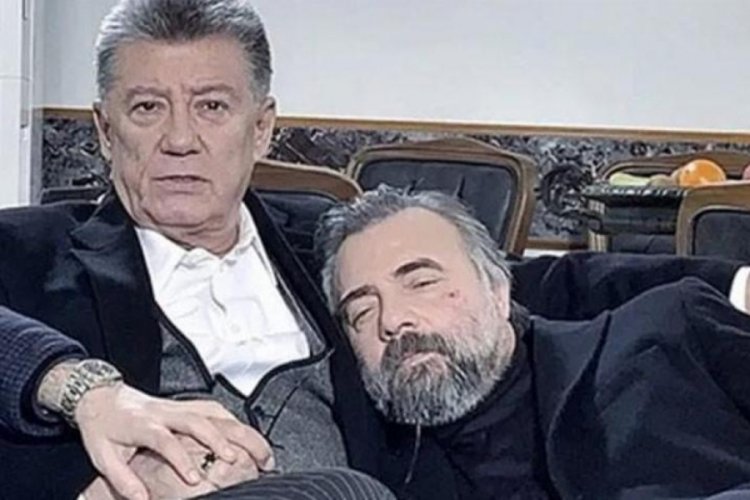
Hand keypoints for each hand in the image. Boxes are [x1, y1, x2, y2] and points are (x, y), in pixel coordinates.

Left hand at [74, 383, 272, 499]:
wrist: (100, 396)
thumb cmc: (102, 428)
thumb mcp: (102, 456)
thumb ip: (122, 479)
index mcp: (142, 424)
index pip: (165, 440)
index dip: (180, 459)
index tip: (194, 480)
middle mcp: (164, 412)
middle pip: (197, 420)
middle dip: (219, 439)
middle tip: (238, 461)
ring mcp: (177, 405)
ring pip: (212, 412)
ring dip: (236, 428)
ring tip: (255, 449)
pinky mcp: (185, 404)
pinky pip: (213, 408)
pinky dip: (233, 420)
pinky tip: (246, 434)